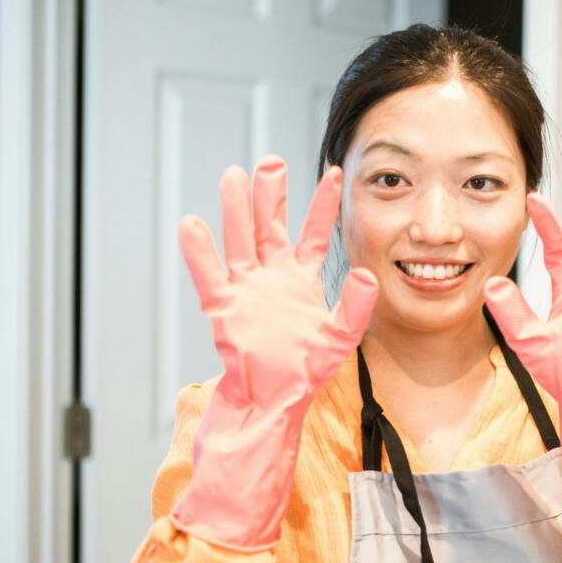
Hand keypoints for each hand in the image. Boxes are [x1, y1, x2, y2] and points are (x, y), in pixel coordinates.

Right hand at [171, 155, 377, 548]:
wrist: (272, 401)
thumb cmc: (303, 373)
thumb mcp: (340, 338)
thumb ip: (356, 306)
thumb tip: (370, 275)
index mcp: (302, 279)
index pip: (315, 233)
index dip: (323, 204)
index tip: (336, 171)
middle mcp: (272, 276)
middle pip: (270, 226)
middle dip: (272, 194)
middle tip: (272, 162)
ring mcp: (246, 288)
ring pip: (239, 240)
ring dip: (236, 210)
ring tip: (234, 176)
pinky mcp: (224, 307)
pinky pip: (210, 275)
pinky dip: (199, 251)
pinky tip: (192, 224)